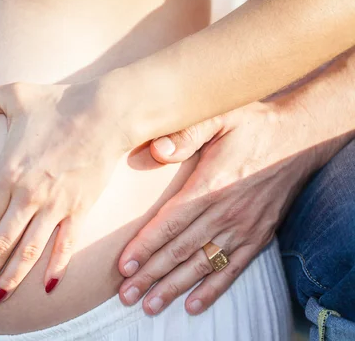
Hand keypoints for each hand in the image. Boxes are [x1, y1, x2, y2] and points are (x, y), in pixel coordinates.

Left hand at [0, 82, 129, 304]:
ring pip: (29, 251)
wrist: (105, 112)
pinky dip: (57, 267)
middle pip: (1, 244)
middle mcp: (29, 196)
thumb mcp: (12, 93)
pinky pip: (66, 245)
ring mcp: (57, 206)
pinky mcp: (80, 209)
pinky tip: (48, 287)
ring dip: (12, 279)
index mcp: (8, 173)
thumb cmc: (58, 102)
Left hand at [117, 101, 321, 315]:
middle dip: (150, 275)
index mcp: (210, 185)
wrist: (299, 138)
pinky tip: (193, 305)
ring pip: (202, 265)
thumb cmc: (251, 125)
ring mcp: (244, 228)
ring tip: (150, 305)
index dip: (145, 246)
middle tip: (126, 296)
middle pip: (181, 251)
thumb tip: (156, 150)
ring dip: (174, 287)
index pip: (170, 223)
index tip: (124, 266)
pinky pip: (232, 269)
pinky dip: (212, 289)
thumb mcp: (218, 118)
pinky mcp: (259, 237)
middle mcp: (226, 212)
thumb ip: (185, 134)